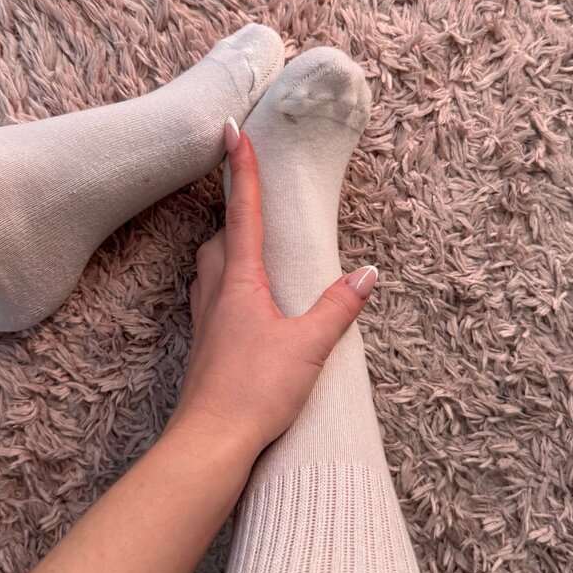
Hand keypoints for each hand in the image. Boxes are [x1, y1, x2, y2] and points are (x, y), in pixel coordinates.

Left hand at [167, 120, 376, 466]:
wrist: (210, 441)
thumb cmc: (255, 392)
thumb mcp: (309, 347)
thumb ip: (338, 307)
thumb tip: (366, 275)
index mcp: (241, 283)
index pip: (242, 213)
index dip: (240, 170)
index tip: (231, 130)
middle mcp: (216, 293)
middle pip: (218, 237)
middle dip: (233, 210)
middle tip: (249, 192)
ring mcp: (206, 320)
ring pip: (209, 267)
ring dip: (225, 247)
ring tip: (249, 245)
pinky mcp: (205, 346)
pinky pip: (210, 296)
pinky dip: (224, 283)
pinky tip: (242, 302)